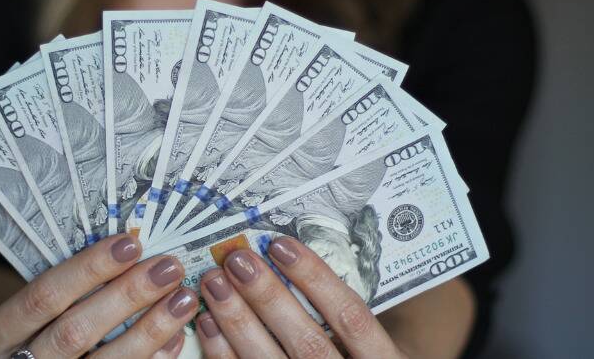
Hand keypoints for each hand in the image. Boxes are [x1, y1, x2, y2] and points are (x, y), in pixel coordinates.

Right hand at [0, 234, 197, 357]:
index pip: (42, 296)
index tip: (130, 244)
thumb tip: (125, 250)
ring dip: (149, 331)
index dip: (87, 270)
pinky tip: (173, 338)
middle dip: (127, 297)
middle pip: (75, 332)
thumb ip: (58, 291)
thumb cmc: (18, 335)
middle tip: (168, 267)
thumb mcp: (16, 314)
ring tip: (181, 299)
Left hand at [194, 236, 407, 358]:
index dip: (316, 279)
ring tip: (216, 282)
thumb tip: (299, 256)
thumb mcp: (385, 341)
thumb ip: (358, 311)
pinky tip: (208, 323)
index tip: (281, 245)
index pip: (351, 317)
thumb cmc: (365, 358)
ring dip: (238, 320)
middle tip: (238, 260)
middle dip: (268, 297)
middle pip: (307, 342)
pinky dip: (223, 352)